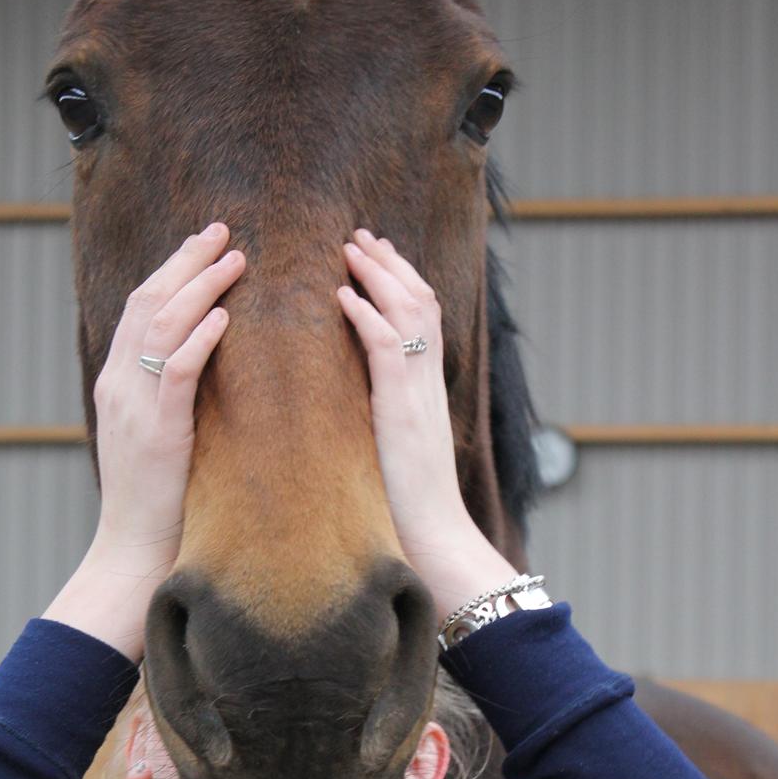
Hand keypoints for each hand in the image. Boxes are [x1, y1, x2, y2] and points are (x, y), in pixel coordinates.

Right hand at [43, 222, 245, 661]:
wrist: (132, 554)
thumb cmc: (157, 503)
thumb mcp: (160, 438)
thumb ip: (172, 398)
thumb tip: (208, 367)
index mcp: (118, 384)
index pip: (140, 308)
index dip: (172, 270)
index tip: (206, 244)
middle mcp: (119, 386)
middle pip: (147, 302)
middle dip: (186, 260)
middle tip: (223, 230)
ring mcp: (134, 408)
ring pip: (160, 326)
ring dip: (200, 287)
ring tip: (235, 260)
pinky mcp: (157, 434)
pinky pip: (176, 373)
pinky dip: (199, 339)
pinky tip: (225, 317)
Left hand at [337, 228, 519, 620]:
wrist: (434, 543)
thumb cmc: (406, 509)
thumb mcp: (394, 453)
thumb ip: (384, 421)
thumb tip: (361, 409)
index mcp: (424, 393)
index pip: (420, 321)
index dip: (399, 284)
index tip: (374, 257)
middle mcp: (428, 385)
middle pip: (420, 304)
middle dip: (391, 265)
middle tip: (361, 234)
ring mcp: (419, 396)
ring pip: (409, 314)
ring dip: (379, 275)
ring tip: (350, 247)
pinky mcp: (402, 413)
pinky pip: (387, 349)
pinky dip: (367, 316)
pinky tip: (343, 295)